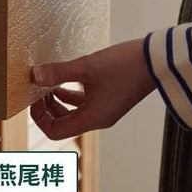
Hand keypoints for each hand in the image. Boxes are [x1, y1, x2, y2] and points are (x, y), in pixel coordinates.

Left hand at [29, 38, 154, 138]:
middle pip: (61, 123)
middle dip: (46, 108)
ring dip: (56, 100)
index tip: (33, 96)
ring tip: (46, 80)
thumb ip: (59, 72)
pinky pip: (82, 102)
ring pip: (71, 112)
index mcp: (93, 118)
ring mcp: (104, 108)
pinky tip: (62, 77)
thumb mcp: (88, 67)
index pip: (56, 131)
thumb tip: (34, 75)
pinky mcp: (109, 97)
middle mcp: (98, 118)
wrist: (158, 60)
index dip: (40, 117)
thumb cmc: (125, 65)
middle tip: (36, 86)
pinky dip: (68, 93)